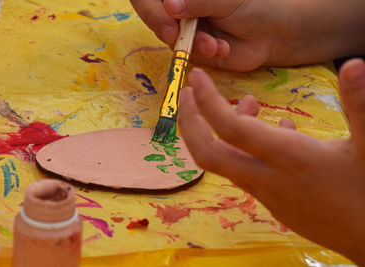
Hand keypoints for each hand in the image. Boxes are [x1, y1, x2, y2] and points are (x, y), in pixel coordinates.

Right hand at [130, 0, 364, 70]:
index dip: (149, 7)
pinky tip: (221, 49)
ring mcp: (185, 29)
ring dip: (190, 42)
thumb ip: (198, 2)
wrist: (270, 35)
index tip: (164, 14)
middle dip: (165, 27)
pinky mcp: (193, 49)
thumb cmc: (251, 7)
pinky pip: (185, 53)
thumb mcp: (225, 0)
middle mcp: (181, 9)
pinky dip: (201, 52)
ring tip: (214, 45)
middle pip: (154, 16)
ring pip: (169, 37)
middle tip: (175, 34)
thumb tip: (170, 6)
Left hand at [179, 58, 364, 264]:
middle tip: (187, 94)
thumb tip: (353, 65)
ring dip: (223, 131)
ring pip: (228, 162)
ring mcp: (266, 194)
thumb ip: (359, 105)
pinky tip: (275, 131)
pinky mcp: (273, 203)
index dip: (207, 101)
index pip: (230, 129)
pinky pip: (247, 172)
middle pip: (208, 155)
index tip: (195, 77)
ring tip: (247, 103)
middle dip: (190, 122)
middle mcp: (268, 178)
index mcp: (289, 159)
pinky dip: (245, 148)